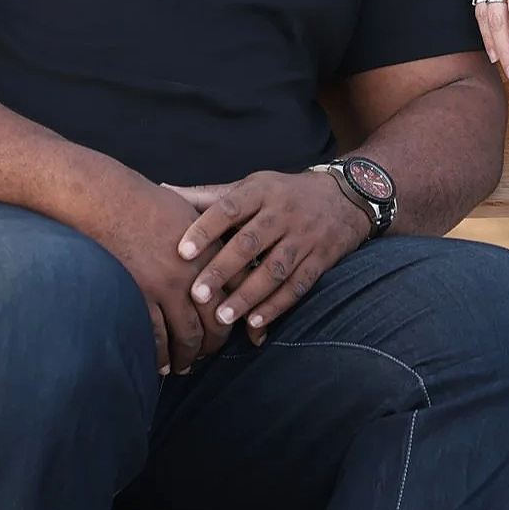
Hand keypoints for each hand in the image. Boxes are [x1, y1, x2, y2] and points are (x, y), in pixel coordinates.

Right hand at [90, 176, 230, 374]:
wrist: (110, 202)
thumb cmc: (148, 204)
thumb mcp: (191, 215)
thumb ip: (210, 240)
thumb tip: (222, 259)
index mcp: (211, 251)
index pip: (235, 292)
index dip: (238, 316)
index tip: (237, 330)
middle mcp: (194, 273)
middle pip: (216, 320)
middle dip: (214, 344)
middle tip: (208, 355)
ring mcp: (166, 287)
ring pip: (187, 335)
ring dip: (188, 356)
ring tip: (185, 365)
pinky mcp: (141, 296)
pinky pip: (156, 336)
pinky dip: (161, 354)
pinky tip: (161, 362)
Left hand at [175, 170, 371, 343]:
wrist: (345, 196)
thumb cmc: (283, 194)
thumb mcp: (251, 187)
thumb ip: (209, 196)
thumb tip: (162, 190)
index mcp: (260, 191)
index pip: (228, 208)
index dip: (205, 229)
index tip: (181, 251)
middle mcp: (283, 212)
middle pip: (250, 242)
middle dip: (223, 270)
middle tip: (197, 294)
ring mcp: (304, 237)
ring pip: (275, 268)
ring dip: (248, 294)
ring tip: (222, 317)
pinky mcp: (321, 259)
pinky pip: (298, 285)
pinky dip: (278, 305)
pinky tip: (256, 322)